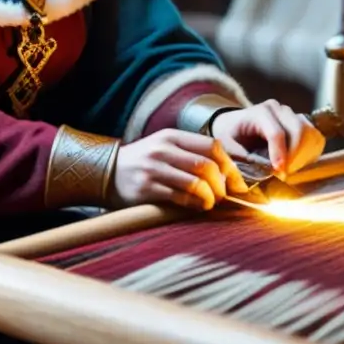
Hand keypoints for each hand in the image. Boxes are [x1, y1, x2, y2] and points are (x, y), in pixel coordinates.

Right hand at [110, 129, 247, 210]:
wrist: (105, 172)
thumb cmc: (143, 162)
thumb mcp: (165, 148)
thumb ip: (191, 154)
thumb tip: (228, 173)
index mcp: (171, 136)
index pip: (211, 146)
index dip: (230, 165)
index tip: (237, 181)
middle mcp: (163, 149)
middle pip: (207, 165)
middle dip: (222, 184)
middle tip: (225, 195)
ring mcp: (153, 168)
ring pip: (196, 182)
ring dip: (210, 196)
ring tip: (211, 202)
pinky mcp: (146, 188)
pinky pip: (180, 197)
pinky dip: (195, 204)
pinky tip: (197, 207)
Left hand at [210, 99, 324, 176]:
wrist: (234, 124)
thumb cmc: (230, 135)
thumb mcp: (226, 145)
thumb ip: (241, 156)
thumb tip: (262, 169)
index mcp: (260, 112)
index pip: (276, 133)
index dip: (280, 154)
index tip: (280, 172)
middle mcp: (279, 109)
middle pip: (298, 130)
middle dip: (295, 156)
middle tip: (285, 174)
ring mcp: (292, 114)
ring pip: (310, 133)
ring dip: (304, 155)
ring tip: (290, 170)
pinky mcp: (300, 123)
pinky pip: (315, 137)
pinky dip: (311, 153)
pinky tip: (298, 164)